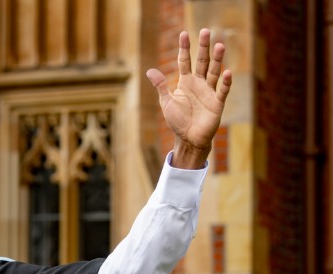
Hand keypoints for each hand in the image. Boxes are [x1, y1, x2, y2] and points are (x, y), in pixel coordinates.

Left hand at [147, 29, 232, 168]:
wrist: (189, 139)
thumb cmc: (177, 121)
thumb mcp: (167, 102)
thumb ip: (161, 86)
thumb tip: (149, 71)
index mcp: (186, 82)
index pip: (185, 61)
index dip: (185, 48)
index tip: (184, 34)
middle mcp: (199, 84)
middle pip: (202, 62)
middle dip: (203, 47)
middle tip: (205, 31)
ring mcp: (209, 92)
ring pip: (214, 72)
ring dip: (217, 59)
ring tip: (220, 45)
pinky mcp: (217, 103)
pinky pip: (222, 91)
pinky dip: (225, 82)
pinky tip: (226, 72)